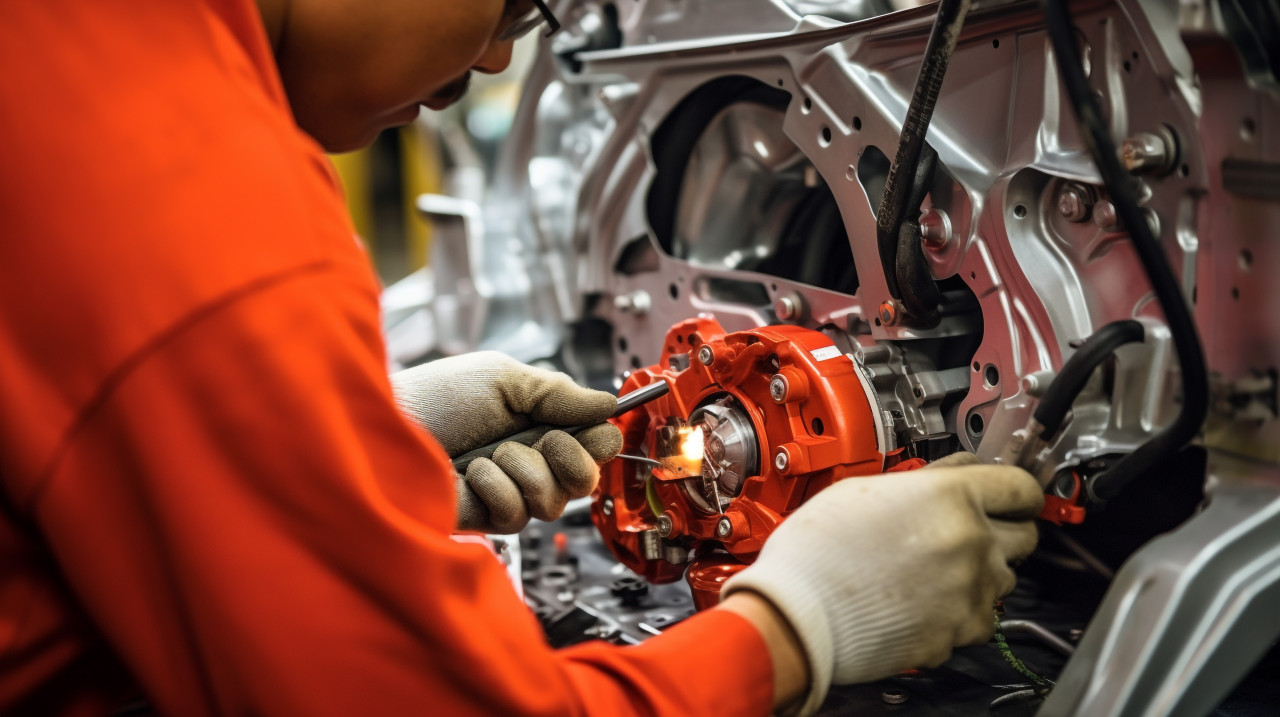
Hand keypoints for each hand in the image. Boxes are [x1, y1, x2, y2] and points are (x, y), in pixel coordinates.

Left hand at [391, 352, 621, 532]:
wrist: (384, 424)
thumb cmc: (435, 398)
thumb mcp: (504, 379)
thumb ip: (559, 392)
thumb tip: (609, 404)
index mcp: (540, 425)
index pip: (597, 444)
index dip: (597, 440)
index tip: (583, 428)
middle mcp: (530, 461)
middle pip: (586, 480)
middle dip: (567, 457)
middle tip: (540, 439)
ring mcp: (509, 493)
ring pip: (554, 502)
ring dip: (523, 470)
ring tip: (489, 454)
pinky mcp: (484, 519)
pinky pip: (516, 516)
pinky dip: (496, 489)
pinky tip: (471, 474)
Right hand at [722, 453, 1042, 714]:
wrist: (798, 614)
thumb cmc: (817, 551)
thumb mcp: (865, 489)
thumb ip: (925, 483)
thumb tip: (951, 478)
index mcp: (950, 497)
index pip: (1022, 486)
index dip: (1018, 490)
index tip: (1012, 496)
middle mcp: (971, 543)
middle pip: (1026, 534)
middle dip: (1002, 530)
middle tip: (970, 530)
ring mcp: (970, 592)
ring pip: (1004, 578)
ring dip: (980, 572)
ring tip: (933, 570)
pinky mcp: (960, 632)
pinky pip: (981, 618)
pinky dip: (962, 610)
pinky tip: (925, 600)